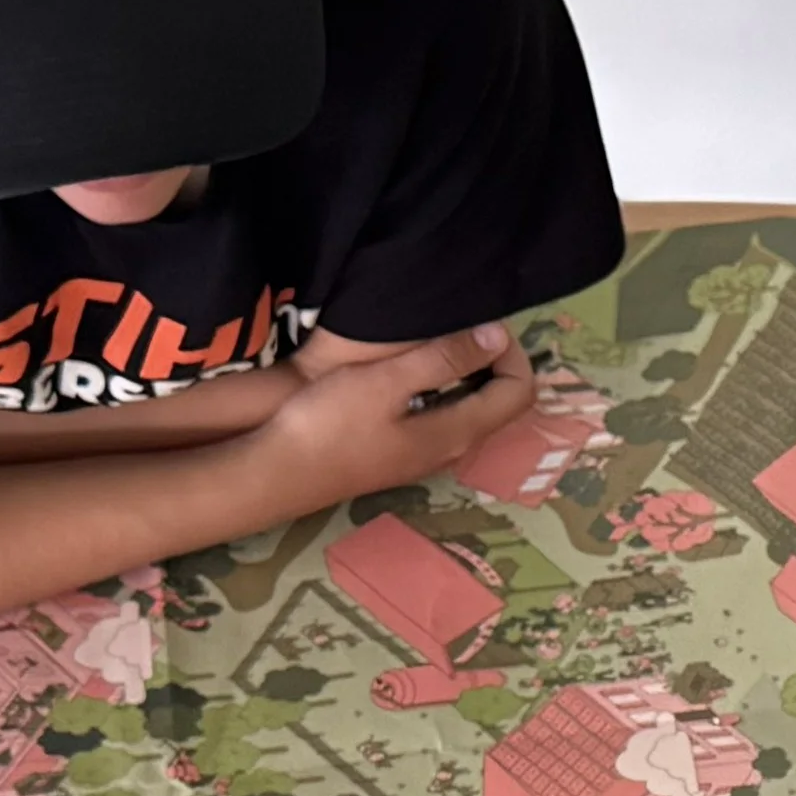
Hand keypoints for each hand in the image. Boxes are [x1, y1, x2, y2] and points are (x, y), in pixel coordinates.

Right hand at [259, 325, 533, 513]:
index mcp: (457, 433)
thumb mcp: (387, 381)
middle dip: (494, 359)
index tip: (485, 323)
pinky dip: (443, 387)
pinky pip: (441, 416)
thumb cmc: (329, 422)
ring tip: (440, 337)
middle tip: (465, 323)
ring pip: (468, 410)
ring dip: (467, 372)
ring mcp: (425, 456)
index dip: (514, 354)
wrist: (277, 473)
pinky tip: (413, 368)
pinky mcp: (400, 454)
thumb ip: (444, 359)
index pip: (518, 393)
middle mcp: (451, 451)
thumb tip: (497, 338)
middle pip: (498, 403)